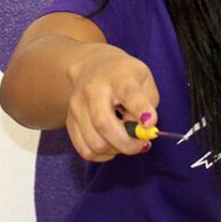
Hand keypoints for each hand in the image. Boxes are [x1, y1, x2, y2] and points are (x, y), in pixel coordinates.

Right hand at [65, 44, 159, 161]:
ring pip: (94, 143)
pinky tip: (112, 145)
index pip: (128, 93)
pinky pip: (85, 150)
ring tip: (126, 141)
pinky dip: (103, 155)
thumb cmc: (124, 75)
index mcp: (117, 75)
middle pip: (103, 124)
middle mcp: (92, 89)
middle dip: (127, 144)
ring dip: (116, 150)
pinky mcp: (70, 121)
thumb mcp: (144, 79)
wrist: (92, 66)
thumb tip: (140, 130)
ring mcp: (77, 106)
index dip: (140, 109)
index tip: (150, 123)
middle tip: (141, 145)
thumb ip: (147, 103)